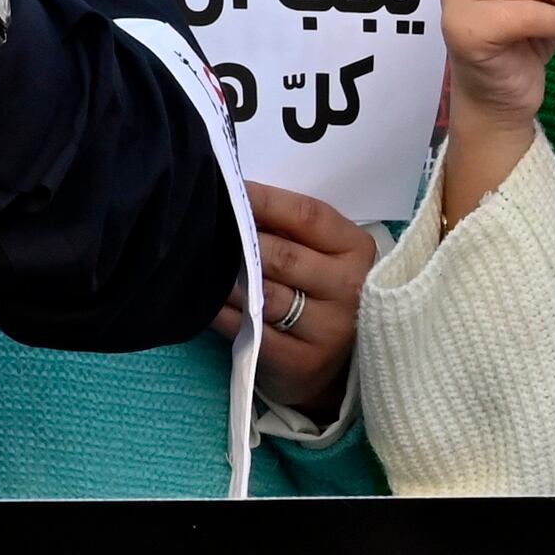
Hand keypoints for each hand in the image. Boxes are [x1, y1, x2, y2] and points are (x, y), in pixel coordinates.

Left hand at [211, 181, 370, 419]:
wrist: (339, 365)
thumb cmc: (321, 291)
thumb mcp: (324, 253)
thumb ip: (291, 228)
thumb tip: (235, 196)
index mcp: (356, 249)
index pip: (306, 215)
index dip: (263, 201)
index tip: (228, 189)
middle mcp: (349, 288)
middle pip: (281, 255)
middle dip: (238, 241)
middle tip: (203, 227)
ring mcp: (328, 329)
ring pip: (262, 294)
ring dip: (225, 278)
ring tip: (198, 261)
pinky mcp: (302, 361)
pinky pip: (250, 328)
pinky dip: (220, 311)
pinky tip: (204, 299)